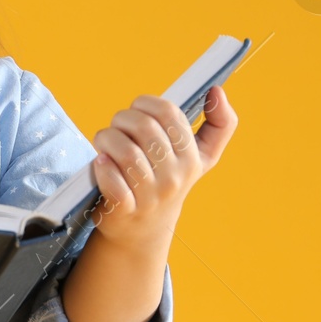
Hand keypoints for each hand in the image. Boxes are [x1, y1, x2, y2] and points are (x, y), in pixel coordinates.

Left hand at [89, 85, 238, 243]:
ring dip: (106, 138)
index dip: (146, 103)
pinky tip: (101, 163)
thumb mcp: (201, 158)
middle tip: (116, 126)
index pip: (169, 113)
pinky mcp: (125, 210)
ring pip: (126, 152)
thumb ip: (219, 125)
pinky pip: (112, 181)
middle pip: (144, 128)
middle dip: (122, 119)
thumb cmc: (168, 182)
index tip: (137, 109)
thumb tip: (217, 91)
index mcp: (193, 159)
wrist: (144, 230)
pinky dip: (102, 167)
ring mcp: (150, 196)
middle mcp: (175, 178)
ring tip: (104, 143)